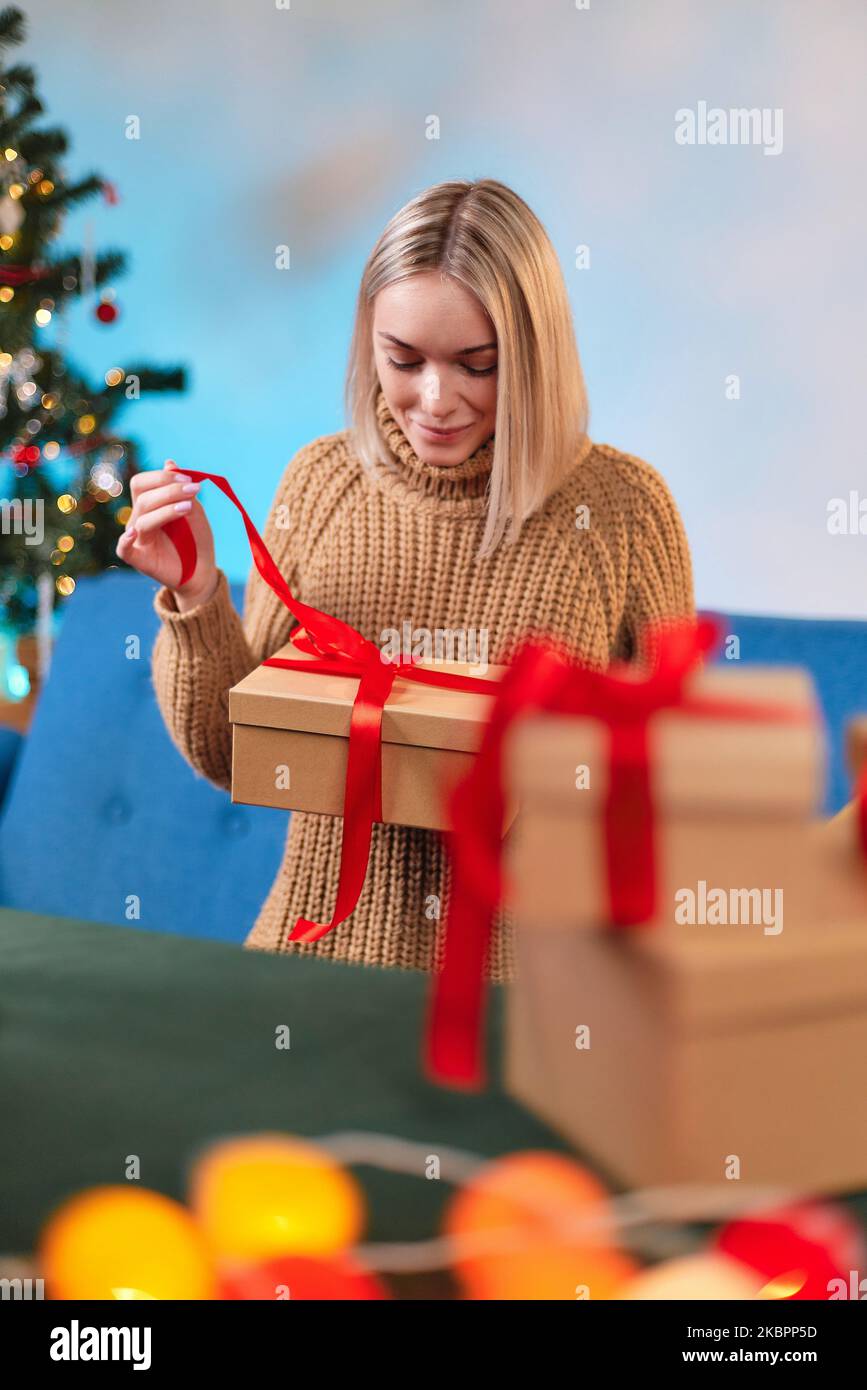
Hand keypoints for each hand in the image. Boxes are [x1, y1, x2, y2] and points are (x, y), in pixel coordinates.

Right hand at [116, 460, 217, 609]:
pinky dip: (125, 540)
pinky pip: (123, 548)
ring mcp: (137, 539)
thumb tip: (169, 463)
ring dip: (166, 510)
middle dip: (169, 490)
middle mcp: (139, 520)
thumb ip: (181, 489)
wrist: (202, 570)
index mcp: (148, 505)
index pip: (142, 483)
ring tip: (188, 507)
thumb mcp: (193, 510)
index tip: (189, 480)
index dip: (162, 477)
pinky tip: (135, 532)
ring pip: (142, 519)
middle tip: (194, 490)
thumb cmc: (196, 539)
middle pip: (143, 498)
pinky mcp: (138, 559)